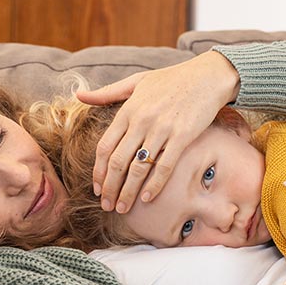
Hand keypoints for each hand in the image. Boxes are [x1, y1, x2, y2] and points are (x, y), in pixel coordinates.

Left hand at [75, 51, 239, 212]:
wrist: (207, 76)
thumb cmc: (172, 79)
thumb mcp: (136, 81)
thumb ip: (107, 93)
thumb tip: (78, 96)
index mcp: (128, 110)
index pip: (105, 147)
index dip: (98, 172)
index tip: (97, 189)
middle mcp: (141, 120)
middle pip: (118, 162)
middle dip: (110, 188)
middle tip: (106, 205)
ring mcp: (162, 129)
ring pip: (139, 168)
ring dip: (128, 192)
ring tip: (123, 208)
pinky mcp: (183, 136)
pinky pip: (165, 166)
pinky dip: (154, 185)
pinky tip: (147, 198)